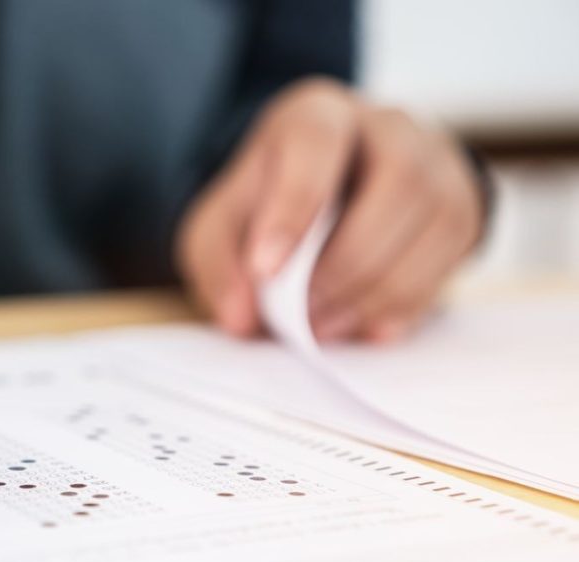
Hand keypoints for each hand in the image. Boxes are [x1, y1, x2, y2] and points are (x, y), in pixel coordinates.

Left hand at [177, 78, 483, 342]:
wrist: (326, 199)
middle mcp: (386, 124)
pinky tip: (368, 326)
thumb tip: (242, 316)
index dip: (293, 207)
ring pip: (436, 216)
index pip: (315, 141)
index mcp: (316, 113)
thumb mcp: (220, 228)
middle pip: (398, 178)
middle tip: (305, 316)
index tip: (265, 271)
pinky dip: (410, 300)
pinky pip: (455, 251)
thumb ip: (219, 266)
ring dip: (380, 288)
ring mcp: (435, 160)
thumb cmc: (269, 205)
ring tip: (328, 327)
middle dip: (348, 262)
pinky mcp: (462, 203)